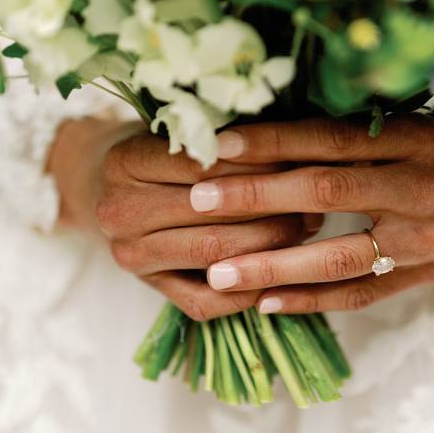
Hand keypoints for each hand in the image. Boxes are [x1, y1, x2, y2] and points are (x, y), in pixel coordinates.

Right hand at [47, 118, 322, 319]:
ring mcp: (133, 255)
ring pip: (214, 255)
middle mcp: (120, 212)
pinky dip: (250, 290)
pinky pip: (208, 301)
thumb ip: (224, 135)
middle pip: (210, 213)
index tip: (299, 158)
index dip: (257, 163)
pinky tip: (283, 273)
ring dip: (270, 244)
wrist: (119, 191)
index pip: (203, 165)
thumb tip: (293, 142)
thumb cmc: (169, 152)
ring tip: (306, 226)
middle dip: (271, 206)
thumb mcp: (185, 131)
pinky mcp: (152, 289)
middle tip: (314, 199)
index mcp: (127, 162)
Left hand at [189, 115, 433, 313]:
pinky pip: (360, 293)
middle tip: (197, 199)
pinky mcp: (424, 276)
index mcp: (414, 137)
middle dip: (256, 196)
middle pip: (327, 191)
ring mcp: (425, 237)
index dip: (273, 140)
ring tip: (218, 274)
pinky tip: (265, 304)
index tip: (217, 144)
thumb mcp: (416, 127)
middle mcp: (421, 185)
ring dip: (273, 265)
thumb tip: (269, 125)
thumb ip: (357, 130)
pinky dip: (311, 301)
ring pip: (339, 255)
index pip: (331, 137)